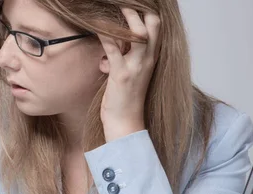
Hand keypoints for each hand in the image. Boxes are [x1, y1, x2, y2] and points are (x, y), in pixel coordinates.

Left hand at [98, 8, 160, 141]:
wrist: (125, 124)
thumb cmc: (125, 100)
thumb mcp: (128, 74)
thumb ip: (123, 58)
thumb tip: (109, 48)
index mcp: (152, 58)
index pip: (157, 28)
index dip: (146, 15)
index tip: (131, 10)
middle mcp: (148, 59)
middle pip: (152, 24)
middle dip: (137, 12)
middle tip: (121, 8)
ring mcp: (136, 66)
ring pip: (136, 32)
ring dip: (122, 19)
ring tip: (108, 13)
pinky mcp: (121, 74)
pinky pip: (113, 48)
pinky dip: (104, 35)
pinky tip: (95, 29)